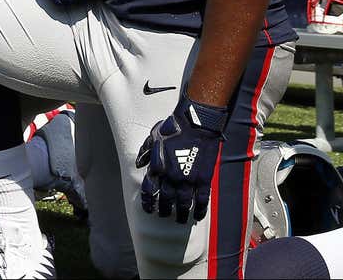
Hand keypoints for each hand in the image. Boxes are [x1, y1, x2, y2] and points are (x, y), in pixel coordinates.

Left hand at [136, 96, 229, 223]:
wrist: (196, 124)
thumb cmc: (174, 128)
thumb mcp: (153, 136)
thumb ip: (145, 151)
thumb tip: (139, 163)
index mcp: (158, 166)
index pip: (149, 190)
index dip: (148, 201)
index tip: (149, 209)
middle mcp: (171, 176)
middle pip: (165, 199)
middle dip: (164, 209)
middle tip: (164, 215)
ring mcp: (188, 179)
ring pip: (183, 203)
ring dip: (181, 214)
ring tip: (180, 220)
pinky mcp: (203, 179)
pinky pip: (201, 199)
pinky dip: (199, 210)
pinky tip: (198, 216)